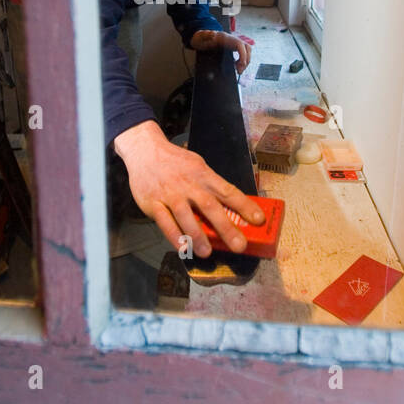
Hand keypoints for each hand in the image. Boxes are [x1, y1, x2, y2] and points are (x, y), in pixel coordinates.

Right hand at [112, 120, 264, 257]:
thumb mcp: (198, 166)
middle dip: (226, 227)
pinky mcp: (153, 203)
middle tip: (239, 245)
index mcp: (204, 175)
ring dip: (197, 235)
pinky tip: (183, 248)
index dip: (244, 205)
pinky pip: (165, 222)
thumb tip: (232, 207)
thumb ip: (211, 185)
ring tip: (208, 252)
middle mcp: (189, 185)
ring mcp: (170, 194)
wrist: (145, 151)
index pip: (228, 191)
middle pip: (209, 206)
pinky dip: (174, 236)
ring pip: (185, 216)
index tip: (258, 220)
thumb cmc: (176, 162)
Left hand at [189, 29, 251, 74]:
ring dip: (245, 61)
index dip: (243, 55)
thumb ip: (205, 35)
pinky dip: (242, 62)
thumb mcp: (200, 37)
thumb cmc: (200, 38)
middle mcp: (231, 40)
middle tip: (240, 70)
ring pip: (246, 51)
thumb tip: (212, 34)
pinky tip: (236, 67)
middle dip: (247, 59)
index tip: (240, 65)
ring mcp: (233, 44)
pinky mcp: (232, 48)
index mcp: (225, 38)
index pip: (239, 45)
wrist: (199, 38)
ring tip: (239, 70)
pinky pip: (242, 54)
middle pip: (247, 47)